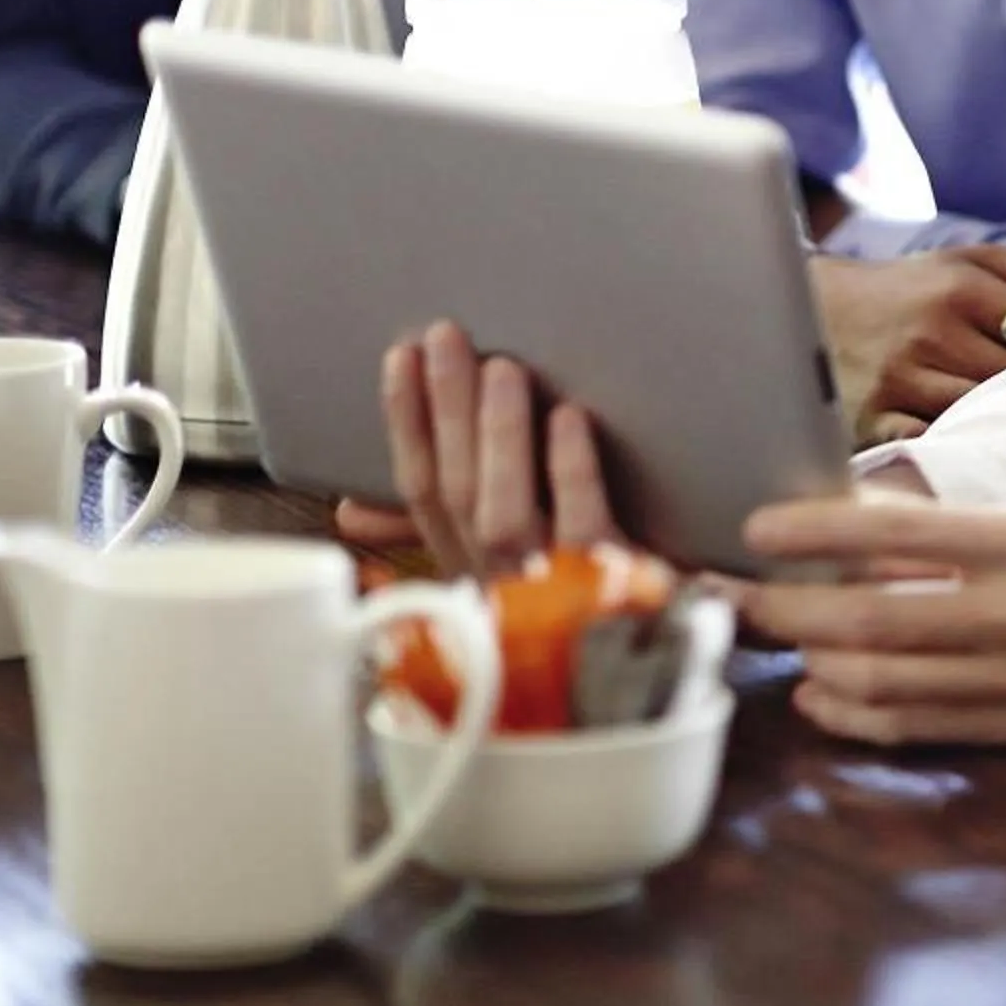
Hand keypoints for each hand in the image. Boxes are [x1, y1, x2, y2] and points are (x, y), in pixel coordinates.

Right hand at [331, 320, 620, 578]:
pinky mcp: (609, 594)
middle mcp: (496, 589)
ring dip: (499, 435)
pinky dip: (570, 470)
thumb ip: (430, 534)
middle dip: (446, 410)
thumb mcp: (497, 568)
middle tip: (446, 338)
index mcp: (467, 575)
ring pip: (504, 513)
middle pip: (458, 492)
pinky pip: (582, 528)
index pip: (422, 494)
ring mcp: (548, 595)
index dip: (406, 425)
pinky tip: (568, 418)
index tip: (400, 359)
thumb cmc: (576, 600)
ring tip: (502, 367)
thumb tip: (348, 510)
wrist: (658, 667)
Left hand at [715, 498, 1005, 745]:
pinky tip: (819, 691)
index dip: (816, 533)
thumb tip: (855, 519)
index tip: (758, 528)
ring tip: (769, 634)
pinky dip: (852, 713)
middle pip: (870, 619)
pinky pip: (916, 726)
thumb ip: (956, 527)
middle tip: (728, 589)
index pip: (901, 535)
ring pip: (881, 679)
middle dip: (784, 606)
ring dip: (807, 658)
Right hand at [809, 245, 1005, 440]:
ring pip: (981, 414)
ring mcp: (900, 381)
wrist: (804, 310)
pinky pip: (931, 446)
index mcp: (962, 289)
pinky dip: (958, 452)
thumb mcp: (968, 265)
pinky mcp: (872, 422)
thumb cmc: (904, 291)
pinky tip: (984, 457)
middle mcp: (932, 333)